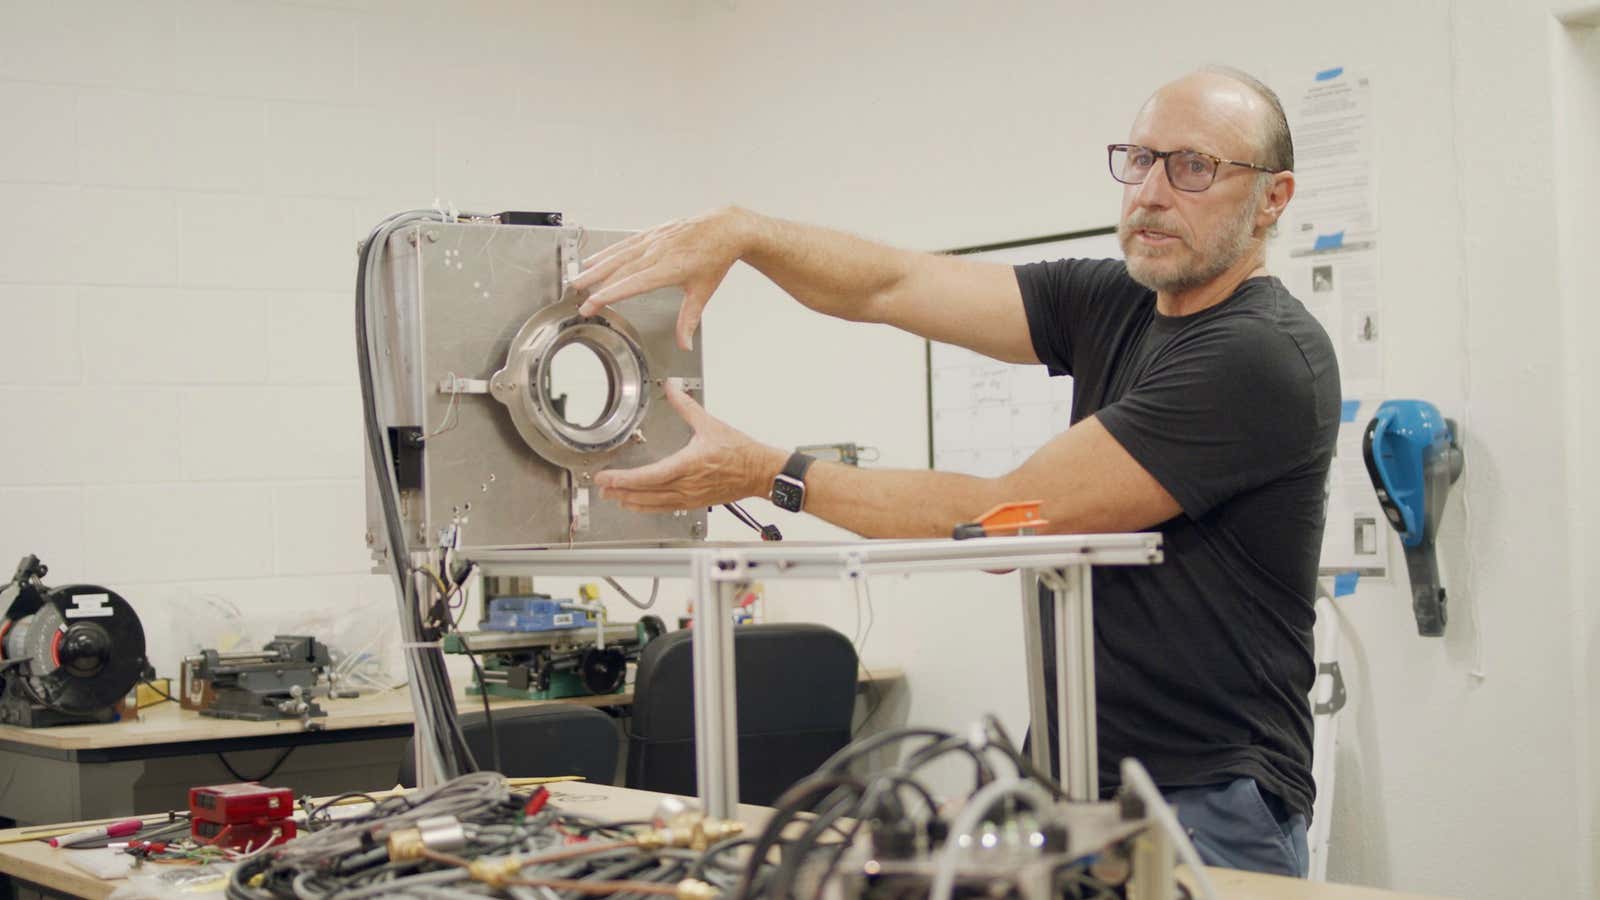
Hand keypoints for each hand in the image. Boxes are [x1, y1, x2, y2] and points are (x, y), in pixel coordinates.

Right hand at [571, 207, 751, 350]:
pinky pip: (625, 243)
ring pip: (618, 255)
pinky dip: (607, 252)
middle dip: (595, 282)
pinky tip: (595, 258)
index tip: (592, 304)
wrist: (725, 229)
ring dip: (596, 266)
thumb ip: (689, 319)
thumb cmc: (715, 258)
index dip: (609, 295)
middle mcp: (657, 252)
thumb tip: (684, 343)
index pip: (632, 284)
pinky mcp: (652, 233)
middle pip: (619, 269)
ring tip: (578, 277)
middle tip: (575, 293)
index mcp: (669, 269)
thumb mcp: (703, 292)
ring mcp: (653, 240)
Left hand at [594, 382, 782, 511]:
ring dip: (631, 501)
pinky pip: (665, 508)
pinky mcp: (694, 503)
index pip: (649, 476)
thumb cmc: (740, 452)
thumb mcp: (710, 424)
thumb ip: (687, 406)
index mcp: (688, 464)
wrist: (759, 471)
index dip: (625, 478)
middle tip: (601, 487)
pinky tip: (637, 505)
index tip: (607, 477)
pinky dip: (647, 507)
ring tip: (613, 497)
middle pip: (646, 493)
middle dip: (621, 490)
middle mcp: (687, 484)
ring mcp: (690, 497)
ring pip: (654, 504)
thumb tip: (673, 388)